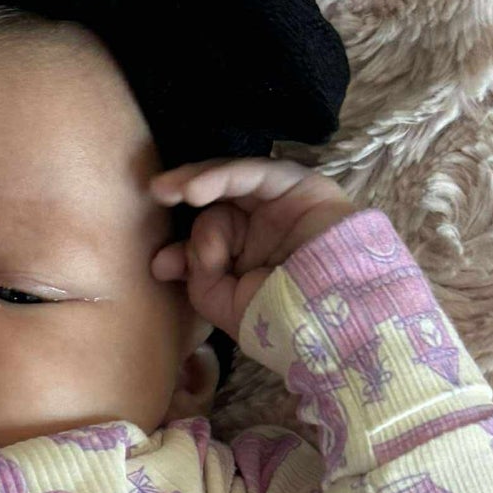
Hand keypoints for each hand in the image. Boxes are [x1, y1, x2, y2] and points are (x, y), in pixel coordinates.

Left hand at [149, 159, 359, 342]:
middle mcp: (263, 229)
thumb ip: (198, 278)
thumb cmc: (283, 318)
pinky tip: (194, 190)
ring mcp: (281, 205)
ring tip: (168, 191)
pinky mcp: (299, 185)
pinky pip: (254, 174)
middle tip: (157, 199)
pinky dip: (221, 177)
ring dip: (196, 181)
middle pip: (216, 206)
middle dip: (185, 207)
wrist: (335, 317)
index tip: (160, 266)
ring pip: (232, 183)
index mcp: (248, 259)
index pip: (208, 242)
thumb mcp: (226, 306)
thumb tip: (170, 257)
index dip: (182, 250)